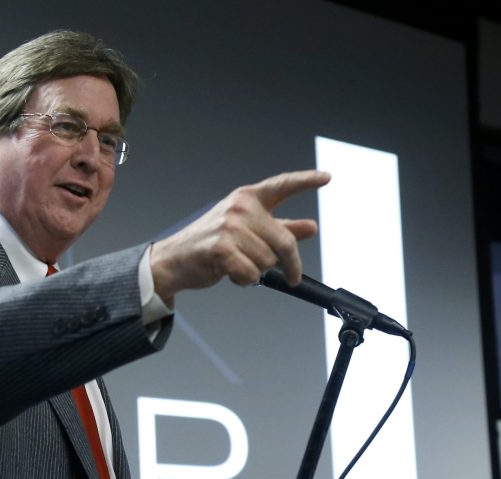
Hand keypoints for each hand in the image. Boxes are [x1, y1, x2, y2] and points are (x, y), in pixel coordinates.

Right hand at [150, 170, 329, 301]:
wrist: (174, 260)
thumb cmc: (209, 244)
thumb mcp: (246, 230)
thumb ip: (280, 228)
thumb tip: (310, 228)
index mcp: (247, 198)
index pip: (281, 186)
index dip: (306, 181)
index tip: (326, 177)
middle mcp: (239, 208)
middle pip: (284, 241)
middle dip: (290, 264)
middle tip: (292, 276)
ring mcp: (229, 227)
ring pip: (268, 261)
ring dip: (257, 271)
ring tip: (237, 264)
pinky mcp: (221, 248)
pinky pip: (251, 273)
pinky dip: (244, 280)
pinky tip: (230, 273)